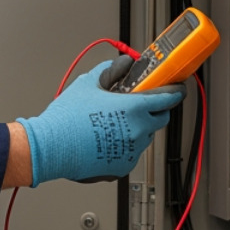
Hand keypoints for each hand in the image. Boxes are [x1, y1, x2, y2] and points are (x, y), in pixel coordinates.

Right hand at [16, 58, 182, 185]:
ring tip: (115, 123)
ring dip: (139, 128)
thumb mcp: (88, 84)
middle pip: (161, 118)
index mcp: (134, 108)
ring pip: (146, 136)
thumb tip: (123, 64)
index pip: (168, 98)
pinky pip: (133, 152)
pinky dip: (126, 145)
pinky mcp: (124, 166)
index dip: (175, 91)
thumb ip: (111, 71)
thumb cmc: (67, 118)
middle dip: (155, 110)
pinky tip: (107, 139)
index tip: (178, 89)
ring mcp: (132, 150)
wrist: (51, 148)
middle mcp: (138, 130)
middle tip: (140, 104)